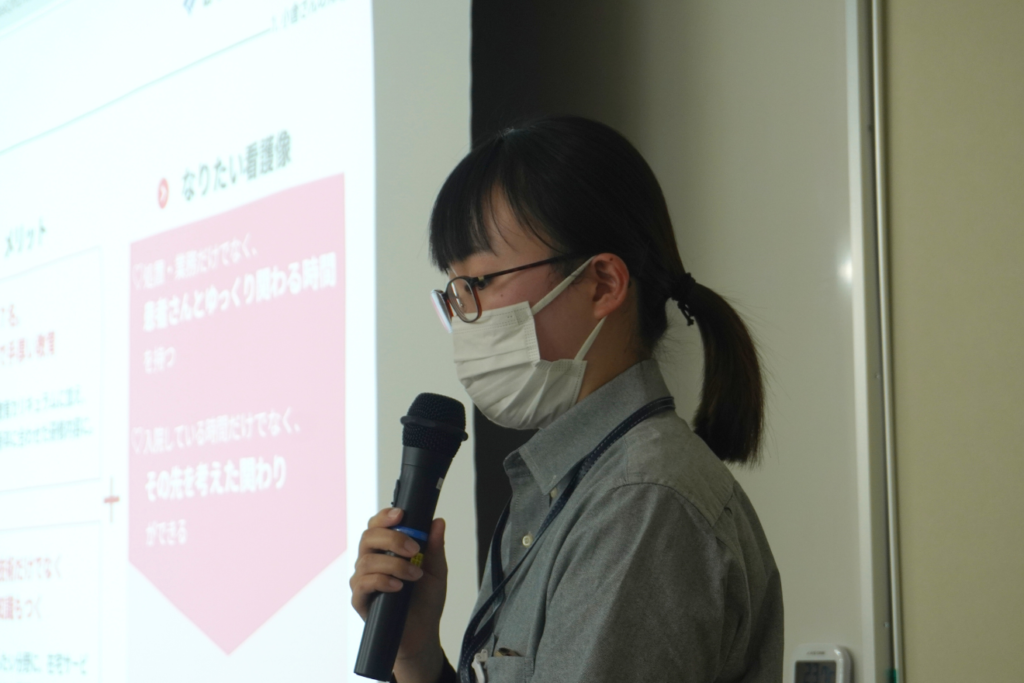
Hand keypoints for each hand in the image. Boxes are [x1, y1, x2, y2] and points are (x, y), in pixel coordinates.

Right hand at [350, 507, 446, 682]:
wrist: (422, 633)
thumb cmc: (426, 600)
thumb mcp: (437, 570)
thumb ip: (435, 546)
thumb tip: (438, 522)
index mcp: (386, 549)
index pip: (377, 525)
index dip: (385, 516)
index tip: (401, 515)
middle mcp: (371, 561)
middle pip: (368, 537)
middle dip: (392, 539)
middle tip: (414, 549)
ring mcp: (363, 580)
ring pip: (366, 560)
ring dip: (394, 565)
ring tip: (415, 575)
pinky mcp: (360, 600)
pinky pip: (363, 583)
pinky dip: (382, 581)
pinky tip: (398, 586)